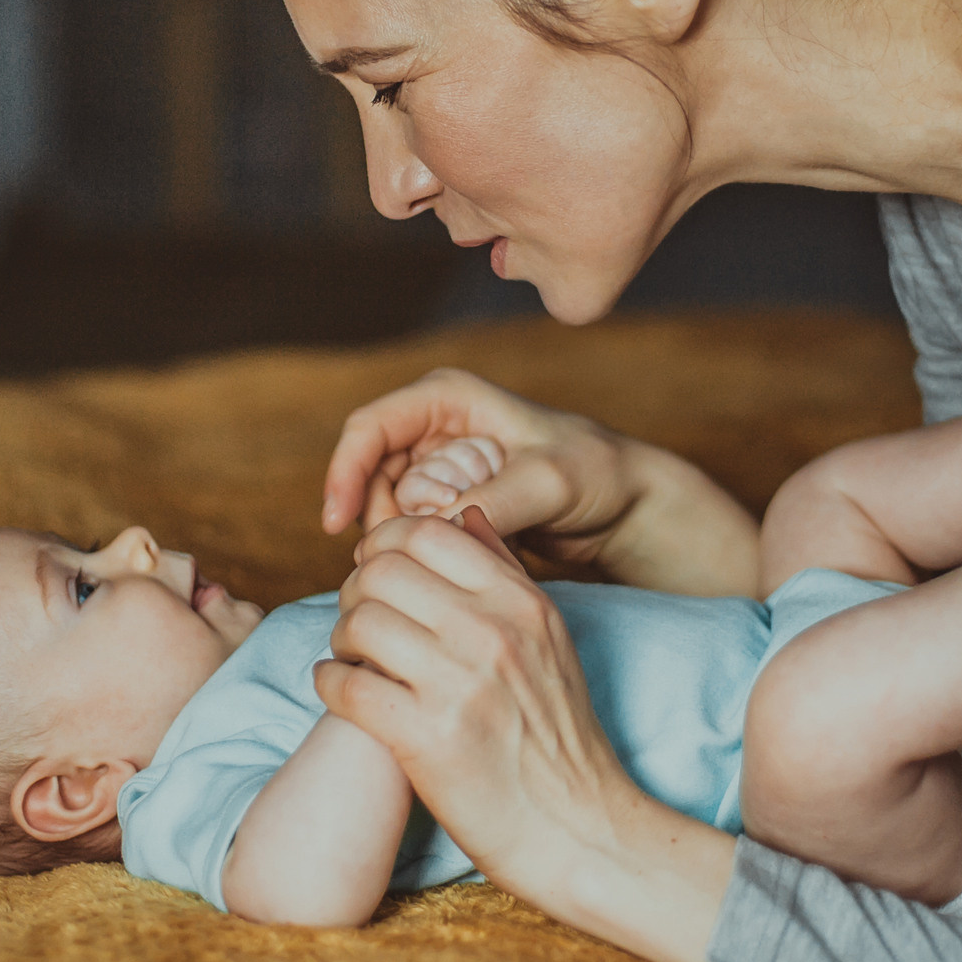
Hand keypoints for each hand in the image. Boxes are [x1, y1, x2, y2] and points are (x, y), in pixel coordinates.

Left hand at [315, 507, 735, 961]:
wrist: (579, 829)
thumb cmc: (560, 736)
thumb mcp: (551, 640)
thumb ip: (505, 573)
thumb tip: (464, 512)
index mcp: (523, 604)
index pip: (428, 530)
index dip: (385, 542)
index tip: (377, 570)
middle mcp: (492, 635)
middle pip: (381, 570)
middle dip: (355, 589)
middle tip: (359, 618)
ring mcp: (458, 687)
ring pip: (358, 622)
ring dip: (341, 637)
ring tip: (354, 656)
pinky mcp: (425, 741)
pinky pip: (345, 685)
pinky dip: (329, 683)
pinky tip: (342, 690)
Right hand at [323, 368, 648, 567]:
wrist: (624, 503)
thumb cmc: (595, 475)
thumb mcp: (547, 483)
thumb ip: (490, 501)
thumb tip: (432, 529)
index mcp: (448, 398)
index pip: (369, 428)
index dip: (344, 474)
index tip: (336, 524)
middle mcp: (435, 426)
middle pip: (371, 476)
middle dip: (382, 519)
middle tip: (409, 561)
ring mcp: (440, 465)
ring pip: (389, 508)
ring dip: (406, 539)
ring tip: (452, 561)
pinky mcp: (449, 501)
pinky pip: (414, 529)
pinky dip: (426, 550)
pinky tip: (462, 564)